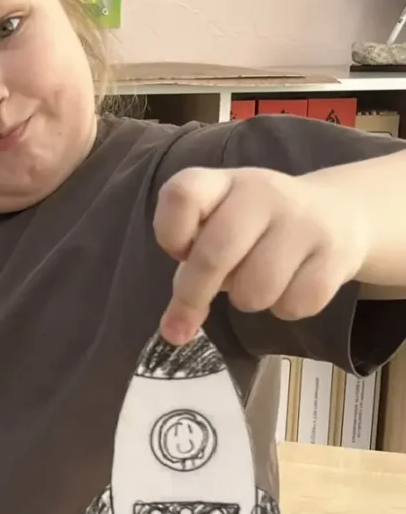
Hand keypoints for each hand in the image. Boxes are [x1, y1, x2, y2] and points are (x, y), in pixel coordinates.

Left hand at [154, 166, 367, 345]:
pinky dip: (285, 308)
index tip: (178, 252)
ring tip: (258, 282)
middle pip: (214, 254)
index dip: (171, 232)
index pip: (183, 194)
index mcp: (225, 183)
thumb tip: (174, 331)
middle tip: (190, 314)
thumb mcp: (222, 227)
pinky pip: (294, 305)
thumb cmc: (260, 228)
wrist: (341, 212)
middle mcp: (263, 193)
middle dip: (194, 295)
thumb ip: (192, 266)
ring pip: (255, 290)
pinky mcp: (337, 253)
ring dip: (248, 300)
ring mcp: (304, 221)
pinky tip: (292, 286)